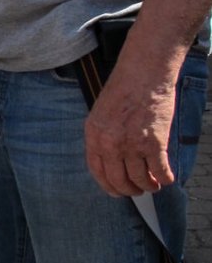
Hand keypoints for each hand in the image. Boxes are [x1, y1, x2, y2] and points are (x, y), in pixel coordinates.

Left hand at [84, 71, 175, 195]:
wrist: (144, 71)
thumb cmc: (125, 87)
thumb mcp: (101, 112)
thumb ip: (103, 135)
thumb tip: (111, 159)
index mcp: (94, 135)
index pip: (97, 172)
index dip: (108, 186)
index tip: (117, 191)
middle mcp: (111, 143)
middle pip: (119, 180)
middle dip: (129, 190)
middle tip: (138, 190)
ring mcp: (132, 145)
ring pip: (140, 179)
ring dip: (149, 186)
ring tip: (154, 184)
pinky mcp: (154, 143)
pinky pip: (160, 170)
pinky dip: (165, 178)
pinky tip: (167, 178)